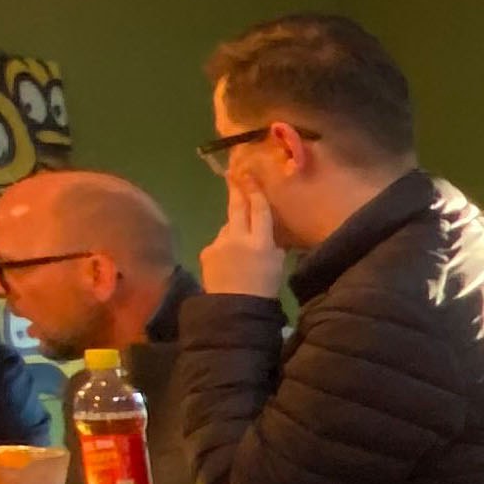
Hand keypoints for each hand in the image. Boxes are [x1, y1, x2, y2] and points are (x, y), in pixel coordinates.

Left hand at [203, 176, 287, 298]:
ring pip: (228, 226)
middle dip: (236, 190)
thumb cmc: (264, 289)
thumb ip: (273, 245)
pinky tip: (228, 260)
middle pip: (238, 208)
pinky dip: (224, 246)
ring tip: (239, 242)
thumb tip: (269, 233)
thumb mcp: (277, 265)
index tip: (250, 176)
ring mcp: (220, 243)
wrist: (235, 310)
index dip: (255, 191)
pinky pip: (218, 242)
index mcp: (261, 242)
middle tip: (233, 174)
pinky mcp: (207, 251)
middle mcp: (239, 237)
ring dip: (233, 228)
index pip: (259, 210)